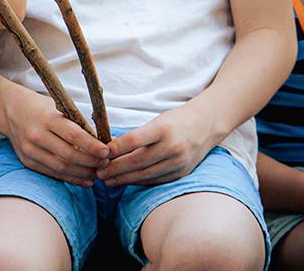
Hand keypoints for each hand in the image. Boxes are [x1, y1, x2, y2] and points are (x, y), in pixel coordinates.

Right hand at [1, 87, 108, 186]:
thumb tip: (102, 143)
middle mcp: (36, 135)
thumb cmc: (39, 107)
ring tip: (97, 173)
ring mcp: (30, 150)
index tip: (106, 152)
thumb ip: (77, 124)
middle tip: (105, 163)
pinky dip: (70, 178)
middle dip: (91, 162)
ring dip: (82, 173)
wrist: (9, 110)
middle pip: (69, 155)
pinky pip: (52, 173)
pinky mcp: (27, 161)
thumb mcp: (58, 107)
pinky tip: (84, 179)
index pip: (73, 136)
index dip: (92, 146)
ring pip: (61, 168)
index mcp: (46, 118)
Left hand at [99, 105, 219, 185]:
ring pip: (145, 174)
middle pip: (138, 161)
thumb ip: (135, 136)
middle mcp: (173, 147)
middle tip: (98, 172)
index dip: (116, 148)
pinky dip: (138, 181)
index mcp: (164, 129)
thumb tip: (108, 149)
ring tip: (106, 180)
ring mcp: (178, 163)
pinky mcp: (180, 174)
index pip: (134, 140)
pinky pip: (155, 180)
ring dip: (123, 179)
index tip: (100, 153)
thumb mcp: (155, 122)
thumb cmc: (174, 122)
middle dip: (115, 169)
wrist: (205, 127)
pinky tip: (124, 181)